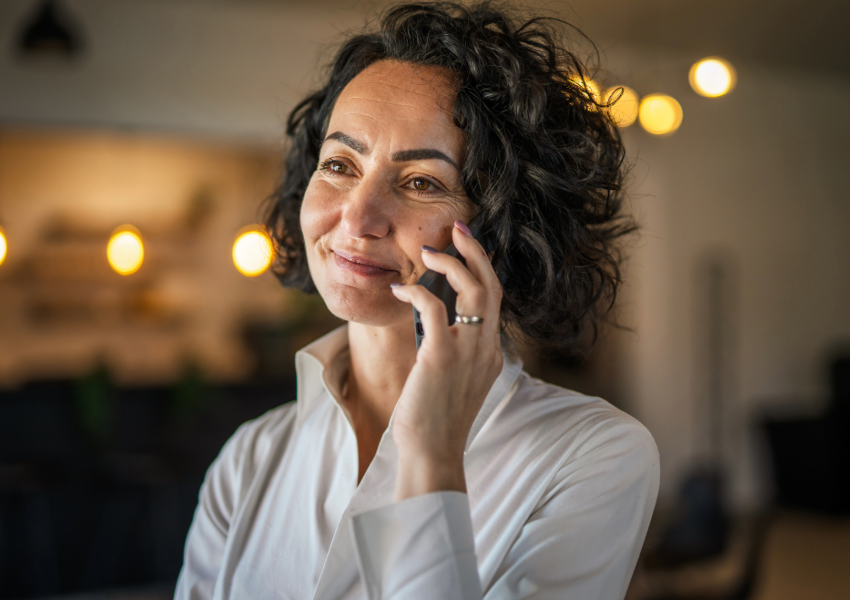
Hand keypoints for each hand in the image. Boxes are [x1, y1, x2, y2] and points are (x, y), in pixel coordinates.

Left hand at [389, 220, 503, 500]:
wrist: (433, 453)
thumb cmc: (437, 420)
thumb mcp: (455, 381)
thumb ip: (456, 352)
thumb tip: (440, 328)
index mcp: (491, 353)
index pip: (495, 299)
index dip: (482, 268)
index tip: (467, 247)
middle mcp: (486, 348)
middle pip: (492, 286)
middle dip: (476, 252)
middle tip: (458, 228)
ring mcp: (468, 351)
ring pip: (474, 289)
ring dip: (453, 263)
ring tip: (431, 251)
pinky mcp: (441, 356)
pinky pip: (433, 307)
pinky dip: (416, 290)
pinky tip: (400, 287)